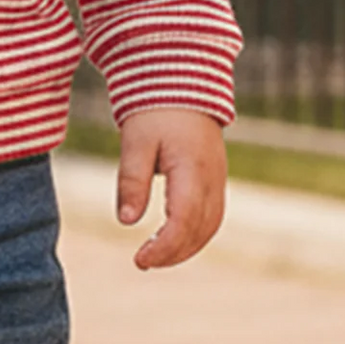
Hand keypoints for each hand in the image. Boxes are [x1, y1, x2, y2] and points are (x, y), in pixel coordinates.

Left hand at [115, 107, 226, 269]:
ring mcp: (218, 179)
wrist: (182, 81)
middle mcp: (212, 179)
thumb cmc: (155, 109)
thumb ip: (132, 181)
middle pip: (200, 230)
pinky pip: (212, 215)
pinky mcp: (216, 177)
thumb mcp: (136, 141)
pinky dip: (195, 233)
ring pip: (210, 226)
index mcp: (192, 170)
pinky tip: (173, 238)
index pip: (183, 222)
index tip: (139, 259)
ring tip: (155, 256)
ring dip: (186, 247)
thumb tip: (126, 221)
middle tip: (143, 262)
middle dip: (173, 253)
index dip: (164, 247)